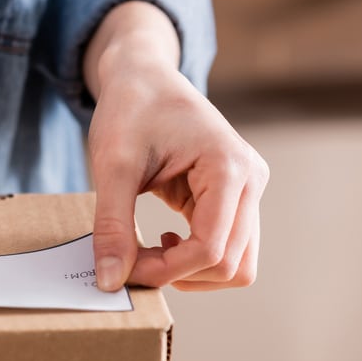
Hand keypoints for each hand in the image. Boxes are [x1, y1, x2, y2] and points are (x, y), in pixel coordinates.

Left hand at [83, 2, 268, 291]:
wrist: (145, 78)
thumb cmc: (131, 110)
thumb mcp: (112, 166)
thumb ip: (112, 226)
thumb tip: (110, 282)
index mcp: (229, 167)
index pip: (211, 248)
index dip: (166, 270)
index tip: (124, 268)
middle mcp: (250, 181)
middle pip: (231, 266)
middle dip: (178, 274)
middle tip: (131, 261)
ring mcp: (248, 191)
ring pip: (236, 265)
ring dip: (191, 273)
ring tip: (149, 252)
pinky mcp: (236, 199)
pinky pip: (227, 249)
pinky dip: (194, 260)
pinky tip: (164, 241)